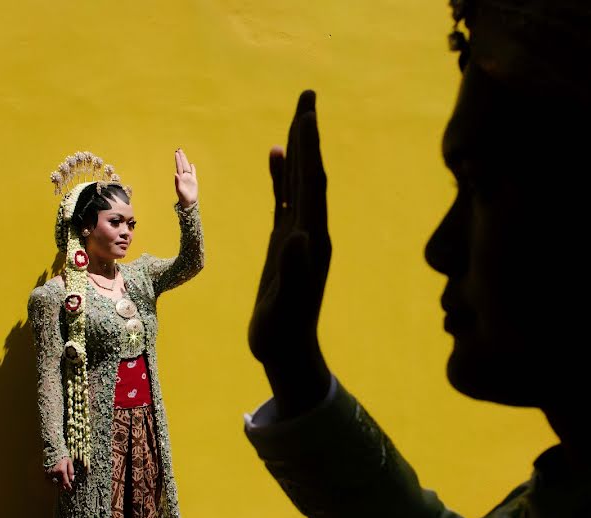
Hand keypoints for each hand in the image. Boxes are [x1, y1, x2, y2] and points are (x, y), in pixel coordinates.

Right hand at [46, 457, 74, 491]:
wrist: (53, 452)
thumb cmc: (62, 457)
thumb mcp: (69, 463)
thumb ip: (71, 471)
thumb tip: (72, 479)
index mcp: (62, 471)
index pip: (65, 482)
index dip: (68, 487)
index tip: (69, 489)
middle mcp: (55, 474)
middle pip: (59, 484)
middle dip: (63, 487)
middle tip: (66, 487)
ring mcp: (49, 474)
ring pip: (54, 483)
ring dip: (58, 484)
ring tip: (61, 484)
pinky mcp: (46, 473)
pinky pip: (50, 480)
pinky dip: (53, 481)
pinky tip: (56, 480)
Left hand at [174, 148, 198, 206]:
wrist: (189, 202)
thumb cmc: (183, 197)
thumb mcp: (179, 190)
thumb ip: (177, 182)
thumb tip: (175, 174)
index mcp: (180, 177)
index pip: (179, 166)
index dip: (178, 160)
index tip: (176, 153)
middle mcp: (184, 176)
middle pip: (182, 164)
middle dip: (181, 157)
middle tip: (179, 149)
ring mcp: (189, 178)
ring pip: (187, 167)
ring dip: (185, 160)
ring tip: (183, 153)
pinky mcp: (194, 180)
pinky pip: (193, 172)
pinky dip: (192, 168)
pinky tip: (191, 164)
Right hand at [249, 90, 331, 418]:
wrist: (287, 349)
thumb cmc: (283, 332)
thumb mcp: (285, 303)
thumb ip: (292, 270)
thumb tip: (299, 236)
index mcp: (312, 238)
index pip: (314, 184)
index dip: (311, 148)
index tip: (308, 112)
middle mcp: (310, 229)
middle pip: (311, 173)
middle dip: (309, 135)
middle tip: (308, 95)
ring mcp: (298, 234)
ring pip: (299, 182)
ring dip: (299, 149)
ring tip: (296, 116)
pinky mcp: (285, 243)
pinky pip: (284, 200)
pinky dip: (281, 176)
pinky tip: (276, 156)